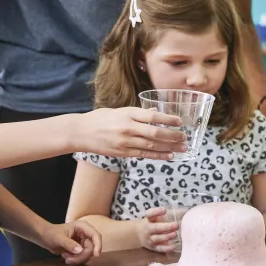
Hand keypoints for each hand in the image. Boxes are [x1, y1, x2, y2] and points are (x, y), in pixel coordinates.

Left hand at [41, 220, 101, 265]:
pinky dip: (75, 259)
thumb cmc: (50, 234)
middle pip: (91, 248)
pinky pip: (83, 256)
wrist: (44, 237)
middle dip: (81, 256)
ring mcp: (83, 241)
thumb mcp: (59, 239)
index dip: (98, 245)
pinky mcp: (80, 248)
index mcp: (83, 227)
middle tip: (69, 260)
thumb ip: (69, 244)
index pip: (96, 236)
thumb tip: (80, 250)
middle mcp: (85, 233)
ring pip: (87, 254)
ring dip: (77, 259)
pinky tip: (66, 256)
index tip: (95, 256)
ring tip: (65, 257)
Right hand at [71, 107, 187, 159]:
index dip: (168, 119)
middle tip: (185, 138)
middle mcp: (128, 127)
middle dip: (172, 136)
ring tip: (182, 148)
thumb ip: (138, 112)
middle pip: (155, 133)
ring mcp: (125, 141)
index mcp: (128, 114)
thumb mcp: (119, 110)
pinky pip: (143, 155)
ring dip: (169, 147)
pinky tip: (169, 155)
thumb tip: (156, 111)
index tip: (180, 122)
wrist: (80, 132)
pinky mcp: (122, 152)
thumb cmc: (100, 118)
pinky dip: (158, 155)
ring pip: (151, 145)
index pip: (152, 116)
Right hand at [138, 207, 180, 252]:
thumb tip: (185, 211)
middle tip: (176, 225)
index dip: (157, 212)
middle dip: (166, 227)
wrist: (139, 234)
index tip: (164, 210)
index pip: (150, 214)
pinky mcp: (153, 247)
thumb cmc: (153, 223)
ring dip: (167, 237)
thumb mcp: (157, 216)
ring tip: (175, 234)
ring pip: (158, 238)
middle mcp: (148, 229)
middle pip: (155, 228)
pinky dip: (166, 248)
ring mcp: (150, 239)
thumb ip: (170, 213)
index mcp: (149, 219)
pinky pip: (159, 248)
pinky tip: (174, 246)